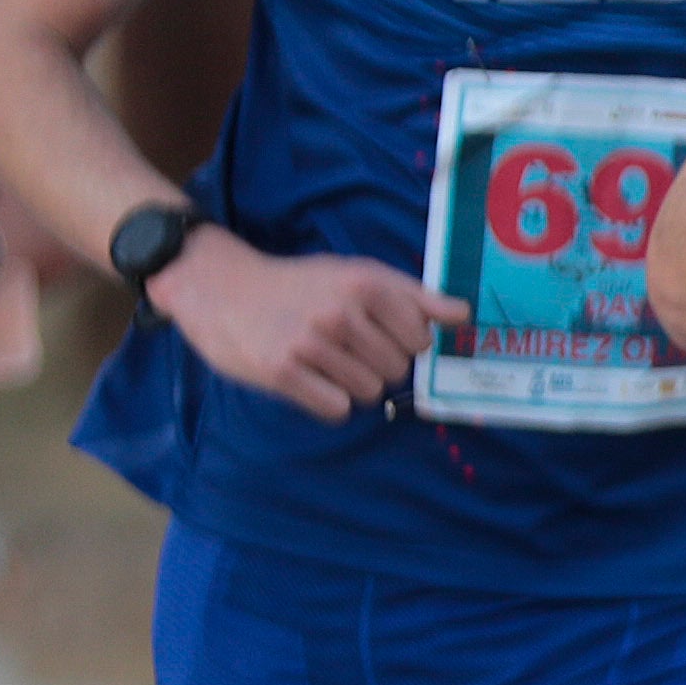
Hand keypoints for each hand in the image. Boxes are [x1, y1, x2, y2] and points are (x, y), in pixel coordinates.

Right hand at [154, 227, 462, 419]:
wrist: (221, 288)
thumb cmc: (299, 285)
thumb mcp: (356, 274)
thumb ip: (413, 295)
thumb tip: (464, 315)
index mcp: (366, 283)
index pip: (421, 338)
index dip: (403, 342)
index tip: (375, 331)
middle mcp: (342, 311)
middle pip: (397, 370)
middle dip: (376, 364)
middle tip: (340, 345)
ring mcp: (311, 342)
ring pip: (369, 393)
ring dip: (350, 384)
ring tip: (320, 359)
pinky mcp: (283, 372)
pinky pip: (336, 410)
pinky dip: (326, 401)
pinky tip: (306, 378)